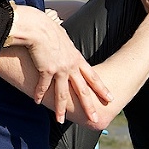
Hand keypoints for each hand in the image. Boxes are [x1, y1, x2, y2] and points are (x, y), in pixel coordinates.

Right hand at [9, 4, 111, 123]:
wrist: (38, 28)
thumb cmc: (48, 28)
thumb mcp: (63, 37)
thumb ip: (66, 46)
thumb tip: (64, 44)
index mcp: (76, 58)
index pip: (93, 77)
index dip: (102, 88)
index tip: (111, 98)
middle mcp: (70, 66)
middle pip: (82, 90)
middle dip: (89, 106)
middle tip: (95, 118)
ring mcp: (59, 69)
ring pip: (62, 93)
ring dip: (60, 108)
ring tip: (60, 120)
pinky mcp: (46, 70)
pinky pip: (43, 86)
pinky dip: (39, 94)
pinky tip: (37, 102)